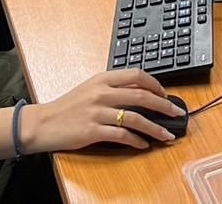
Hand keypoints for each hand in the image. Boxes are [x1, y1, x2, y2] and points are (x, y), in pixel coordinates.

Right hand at [24, 69, 177, 151]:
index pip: (137, 75)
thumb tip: (140, 94)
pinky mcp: (93, 130)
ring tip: (167, 135)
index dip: (155, 84)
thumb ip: (113, 88)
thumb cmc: (68, 106)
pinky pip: (122, 135)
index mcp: (103, 79)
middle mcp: (102, 92)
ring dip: (155, 127)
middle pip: (142, 95)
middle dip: (164, 105)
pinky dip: (137, 141)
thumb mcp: (91, 89)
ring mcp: (98, 112)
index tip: (166, 94)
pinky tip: (144, 145)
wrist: (44, 123)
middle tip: (177, 113)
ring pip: (136, 117)